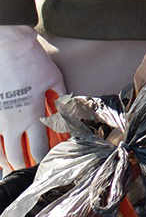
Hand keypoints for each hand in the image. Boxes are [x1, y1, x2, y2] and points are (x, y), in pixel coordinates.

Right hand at [0, 25, 65, 172]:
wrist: (9, 47)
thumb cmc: (33, 61)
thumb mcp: (53, 79)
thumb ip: (60, 101)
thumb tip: (67, 118)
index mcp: (32, 114)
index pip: (38, 148)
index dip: (43, 158)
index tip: (48, 161)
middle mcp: (12, 122)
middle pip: (17, 156)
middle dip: (25, 166)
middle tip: (30, 169)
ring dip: (7, 163)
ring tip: (13, 168)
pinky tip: (0, 154)